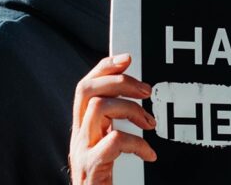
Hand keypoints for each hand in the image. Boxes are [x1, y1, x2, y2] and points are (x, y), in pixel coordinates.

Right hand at [69, 54, 157, 184]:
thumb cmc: (106, 182)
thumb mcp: (108, 148)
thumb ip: (115, 124)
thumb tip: (138, 96)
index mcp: (83, 128)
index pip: (85, 86)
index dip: (105, 67)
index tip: (128, 57)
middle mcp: (78, 136)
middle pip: (88, 90)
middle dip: (120, 81)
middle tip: (147, 91)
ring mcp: (83, 152)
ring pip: (99, 108)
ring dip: (132, 110)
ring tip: (151, 124)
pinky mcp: (93, 169)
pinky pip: (114, 141)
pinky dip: (137, 143)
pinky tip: (149, 154)